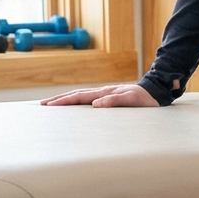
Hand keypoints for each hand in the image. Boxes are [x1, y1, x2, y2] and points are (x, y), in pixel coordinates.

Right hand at [41, 84, 159, 107]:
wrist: (156, 92)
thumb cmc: (145, 98)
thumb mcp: (132, 100)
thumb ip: (115, 101)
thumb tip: (96, 104)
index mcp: (105, 92)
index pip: (80, 97)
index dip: (64, 101)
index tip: (50, 105)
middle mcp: (102, 92)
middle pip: (76, 95)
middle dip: (59, 100)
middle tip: (42, 105)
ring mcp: (105, 94)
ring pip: (80, 96)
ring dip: (65, 99)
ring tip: (52, 103)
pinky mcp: (109, 97)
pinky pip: (88, 99)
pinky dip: (76, 101)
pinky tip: (73, 105)